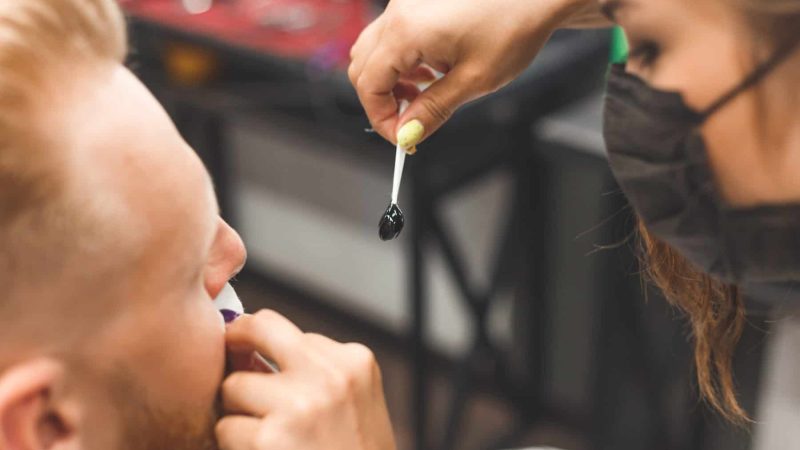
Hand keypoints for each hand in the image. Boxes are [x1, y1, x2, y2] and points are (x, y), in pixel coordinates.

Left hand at [216, 310, 396, 449]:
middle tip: (228, 354)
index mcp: (355, 361)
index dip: (270, 349)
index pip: (292, 333)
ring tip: (270, 439)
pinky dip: (236, 446)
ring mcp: (301, 404)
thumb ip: (319, 373)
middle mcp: (330, 374)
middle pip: (259, 328)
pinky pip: (227, 428)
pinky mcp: (271, 438)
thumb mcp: (356, 403)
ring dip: (239, 413)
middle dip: (236, 339)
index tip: (257, 358)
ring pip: (235, 386)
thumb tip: (254, 349)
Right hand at [348, 0, 595, 147]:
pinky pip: (390, 42)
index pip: (368, 83)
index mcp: (407, 31)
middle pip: (362, 68)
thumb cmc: (512, 30)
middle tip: (410, 124)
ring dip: (390, 84)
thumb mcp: (472, 82)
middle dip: (381, 102)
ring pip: (373, 55)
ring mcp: (405, 8)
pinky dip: (400, 66)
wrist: (535, 0)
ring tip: (422, 99)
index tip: (401, 138)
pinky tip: (428, 76)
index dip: (381, 117)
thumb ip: (432, 110)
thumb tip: (407, 134)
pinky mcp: (415, 8)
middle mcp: (398, 14)